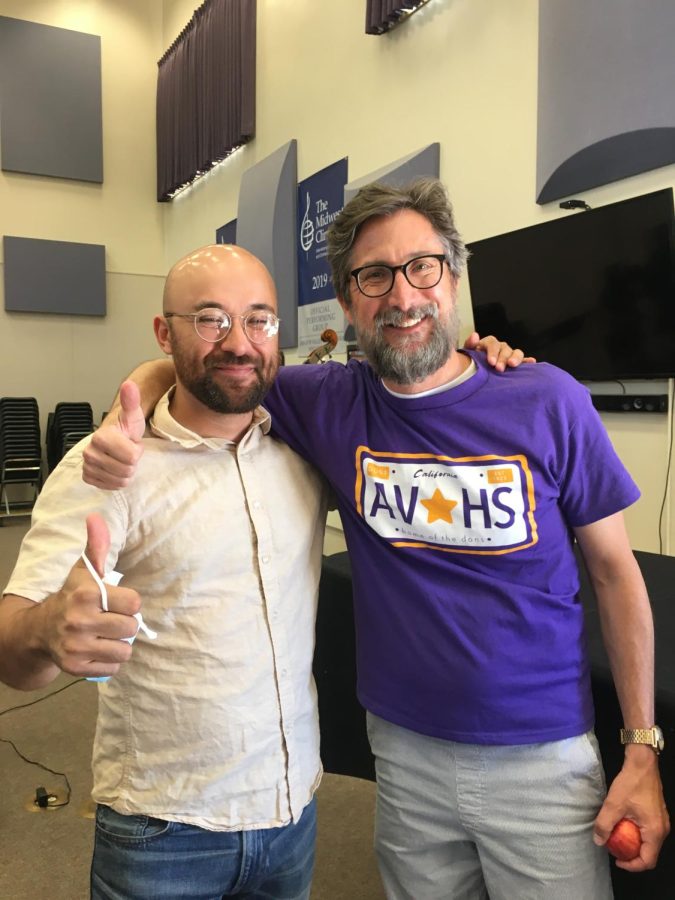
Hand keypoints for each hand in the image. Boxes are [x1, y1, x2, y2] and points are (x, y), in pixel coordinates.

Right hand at [39, 514, 140, 678]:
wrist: (40, 629)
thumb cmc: (71, 596)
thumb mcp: (83, 571)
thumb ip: (96, 545)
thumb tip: (95, 516)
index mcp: (87, 594)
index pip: (135, 603)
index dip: (128, 603)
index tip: (114, 602)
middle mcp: (80, 621)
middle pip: (131, 628)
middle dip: (124, 624)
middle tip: (108, 620)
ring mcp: (77, 647)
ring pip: (124, 650)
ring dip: (118, 644)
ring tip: (103, 635)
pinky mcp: (76, 668)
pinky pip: (113, 667)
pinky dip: (109, 660)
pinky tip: (96, 648)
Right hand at [83, 381, 144, 488]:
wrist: (114, 438)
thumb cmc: (125, 429)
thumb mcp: (132, 416)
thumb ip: (131, 401)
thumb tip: (129, 385)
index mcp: (101, 437)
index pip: (132, 457)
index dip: (137, 451)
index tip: (132, 443)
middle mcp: (89, 452)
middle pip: (126, 470)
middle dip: (132, 463)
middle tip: (126, 452)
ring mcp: (87, 465)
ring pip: (120, 481)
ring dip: (125, 473)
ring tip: (121, 459)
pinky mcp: (87, 477)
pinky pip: (110, 486)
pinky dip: (115, 480)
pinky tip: (114, 468)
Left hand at [463, 332, 535, 371]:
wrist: (474, 372)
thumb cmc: (471, 362)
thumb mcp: (468, 353)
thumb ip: (470, 344)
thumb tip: (475, 335)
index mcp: (489, 344)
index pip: (493, 343)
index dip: (493, 352)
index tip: (491, 362)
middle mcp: (500, 347)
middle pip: (505, 349)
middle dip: (503, 358)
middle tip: (499, 368)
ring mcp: (509, 355)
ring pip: (516, 352)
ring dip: (516, 358)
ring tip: (513, 365)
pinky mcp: (515, 363)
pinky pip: (523, 360)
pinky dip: (528, 361)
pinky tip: (532, 362)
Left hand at [593, 749, 669, 870]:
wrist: (642, 764)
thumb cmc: (631, 784)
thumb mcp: (613, 805)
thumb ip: (604, 825)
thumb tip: (598, 841)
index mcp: (655, 832)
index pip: (647, 861)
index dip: (631, 865)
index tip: (616, 860)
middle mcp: (662, 830)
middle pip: (649, 854)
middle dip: (632, 856)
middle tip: (615, 850)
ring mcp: (661, 822)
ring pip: (649, 843)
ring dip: (633, 844)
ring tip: (617, 839)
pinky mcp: (657, 815)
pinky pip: (648, 832)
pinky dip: (636, 834)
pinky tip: (623, 826)